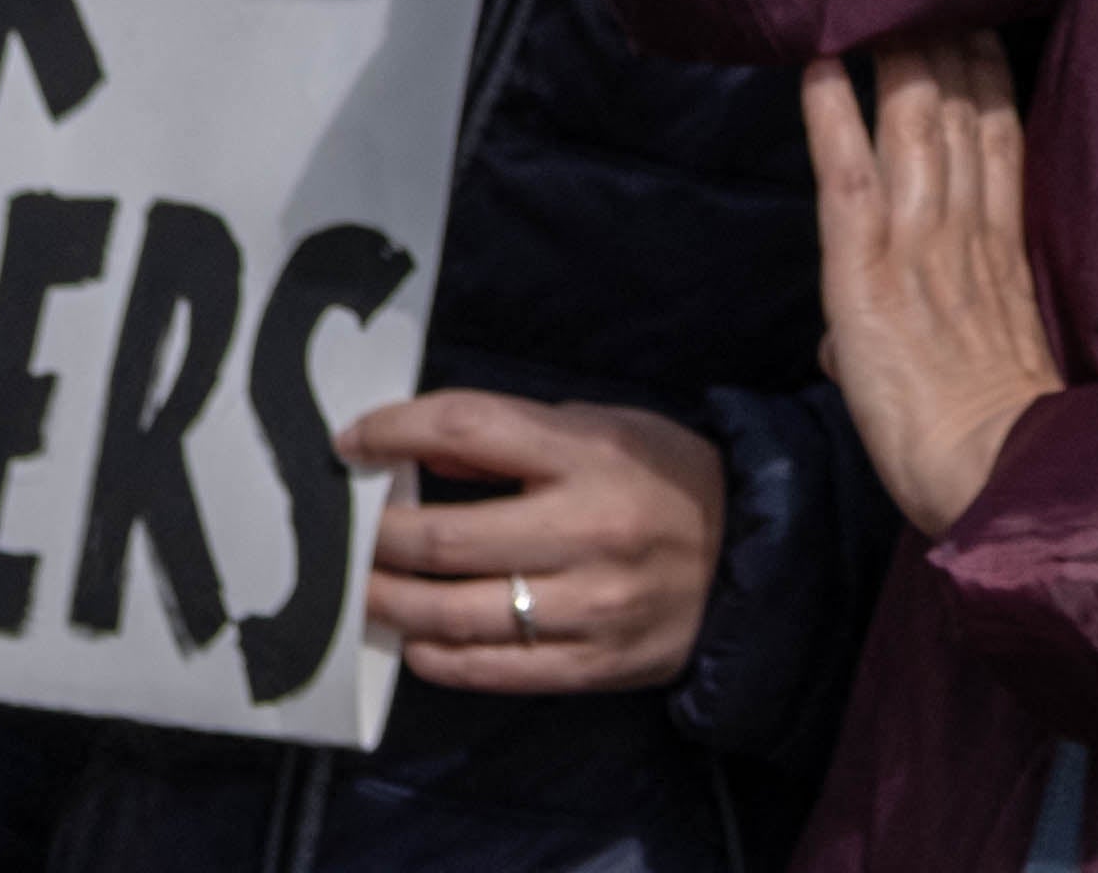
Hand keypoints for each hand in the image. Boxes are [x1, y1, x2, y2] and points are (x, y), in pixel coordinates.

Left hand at [344, 391, 726, 694]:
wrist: (750, 557)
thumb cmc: (663, 478)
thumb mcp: (601, 428)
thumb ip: (513, 437)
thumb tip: (420, 450)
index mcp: (590, 453)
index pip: (470, 428)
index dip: (396, 431)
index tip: (351, 441)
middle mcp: (587, 528)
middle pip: (446, 536)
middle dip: (378, 536)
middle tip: (346, 535)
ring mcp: (589, 604)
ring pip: (455, 613)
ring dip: (390, 603)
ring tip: (362, 590)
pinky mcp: (590, 665)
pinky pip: (490, 668)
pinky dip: (435, 655)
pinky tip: (416, 638)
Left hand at [803, 36, 1063, 542]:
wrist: (998, 475)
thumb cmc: (990, 439)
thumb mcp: (973, 372)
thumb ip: (917, 341)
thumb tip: (846, 342)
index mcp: (1000, 250)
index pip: (997, 139)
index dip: (987, 74)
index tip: (979, 18)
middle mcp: (965, 228)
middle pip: (960, 108)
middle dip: (947, 37)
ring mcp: (919, 241)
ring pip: (913, 117)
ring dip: (897, 49)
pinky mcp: (868, 267)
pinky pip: (848, 171)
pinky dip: (831, 111)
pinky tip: (817, 59)